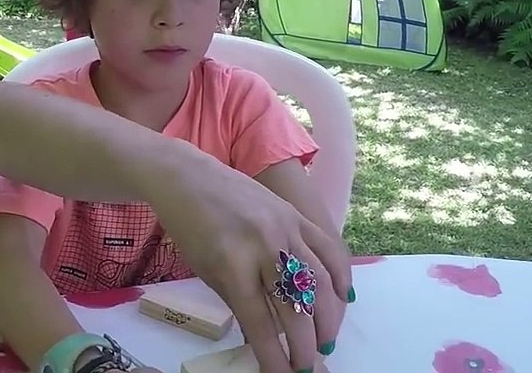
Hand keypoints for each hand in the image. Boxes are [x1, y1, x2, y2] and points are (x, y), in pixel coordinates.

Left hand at [150, 151, 350, 372]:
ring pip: (320, 281)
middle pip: (297, 306)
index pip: (260, 321)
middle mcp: (263, 246)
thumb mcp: (205, 270)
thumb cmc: (190, 227)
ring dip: (328, 317)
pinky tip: (343, 299)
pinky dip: (341, 276)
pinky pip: (329, 248)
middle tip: (308, 365)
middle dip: (306, 344)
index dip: (275, 355)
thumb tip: (266, 337)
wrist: (187, 177)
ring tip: (325, 340)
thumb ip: (239, 302)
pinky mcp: (296, 215)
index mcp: (232, 264)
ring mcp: (284, 228)